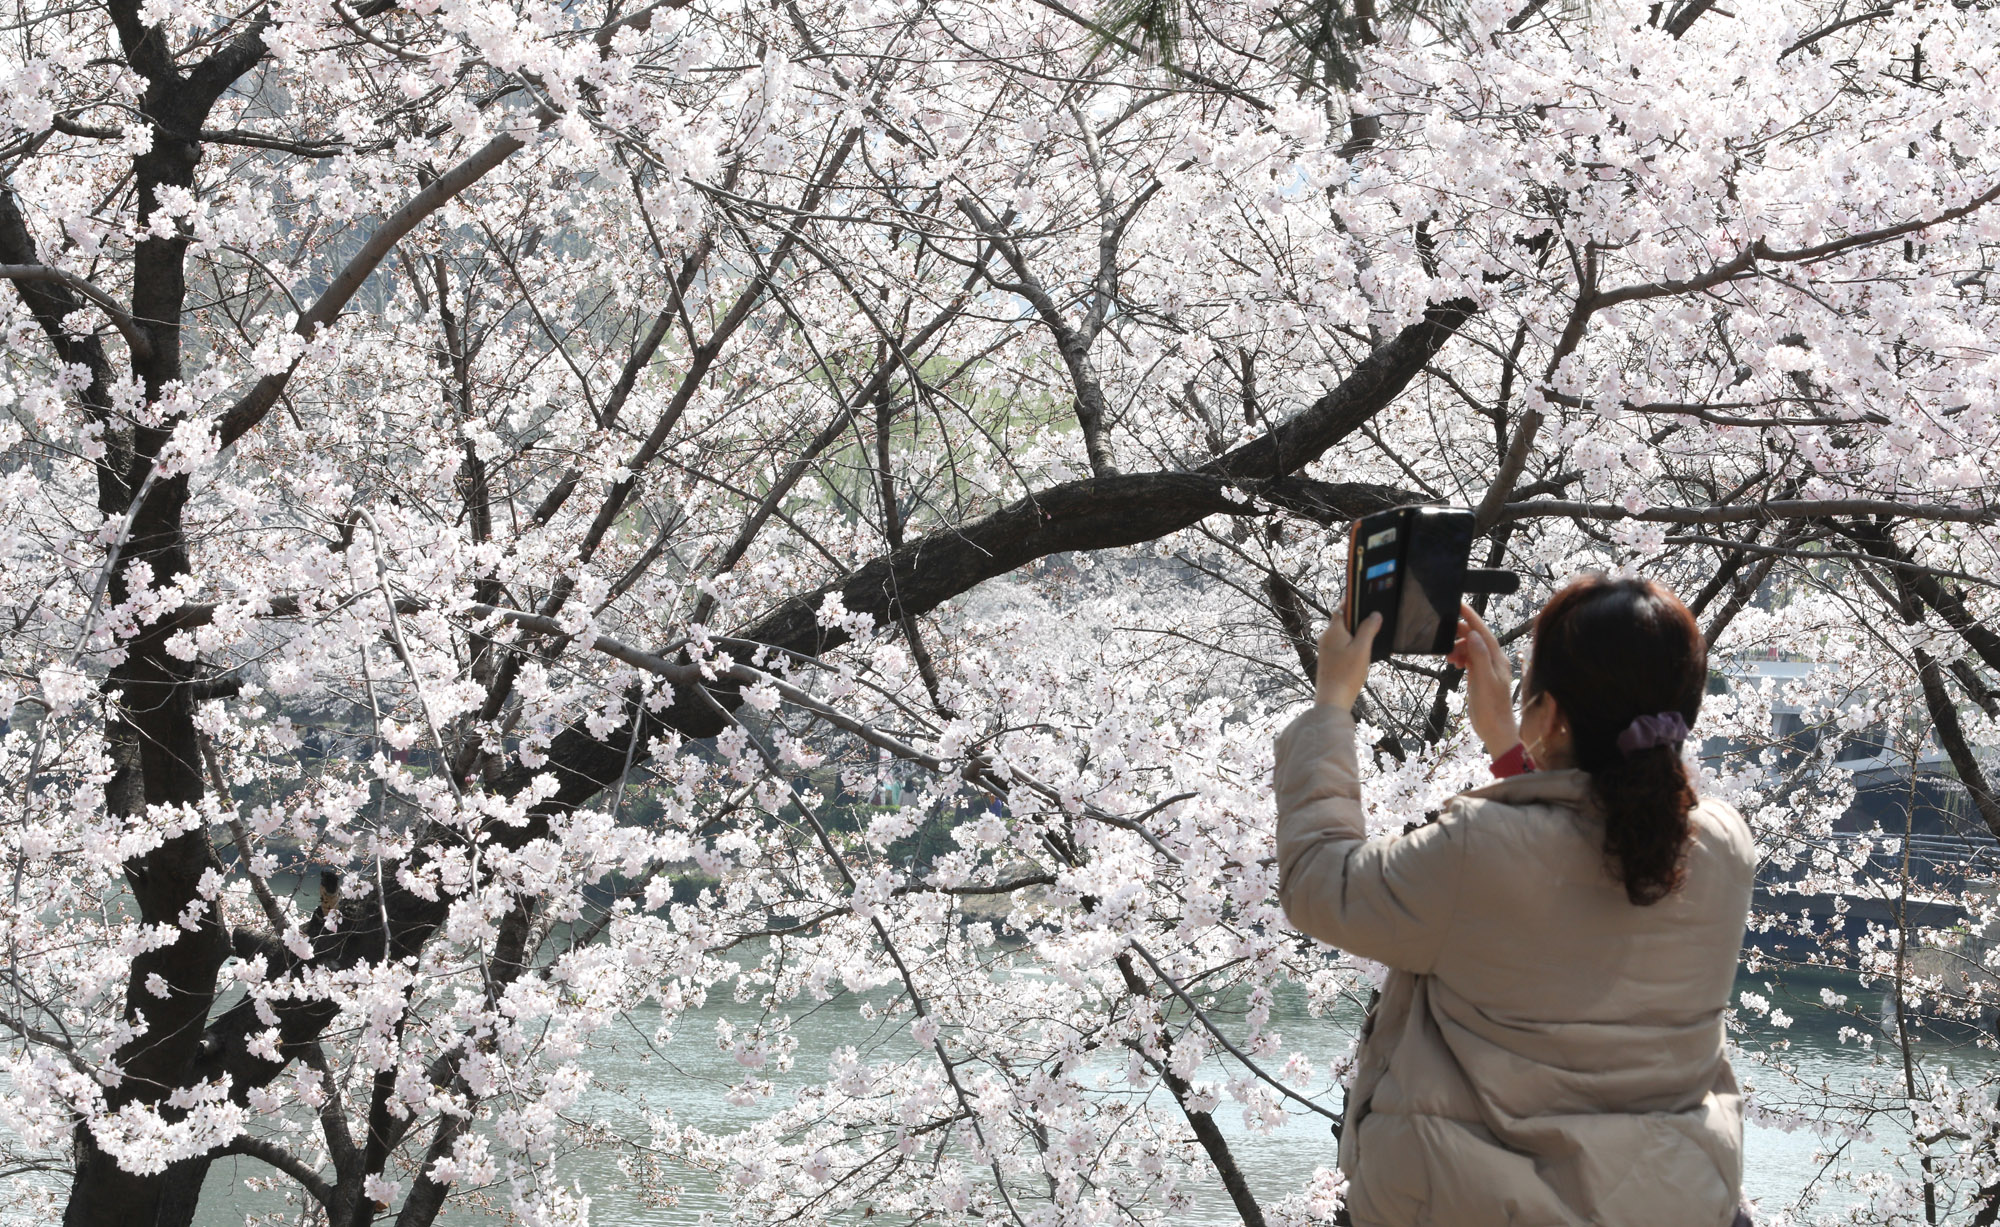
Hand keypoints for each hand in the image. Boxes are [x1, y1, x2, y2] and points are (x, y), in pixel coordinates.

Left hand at [1316, 611, 1380, 708]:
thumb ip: (1368, 629)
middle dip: (1356, 619)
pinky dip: (1350, 644)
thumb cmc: (1347, 674)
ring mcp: (1325, 648)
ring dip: (1354, 633)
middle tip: (1372, 620)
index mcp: (1333, 630)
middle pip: (1341, 620)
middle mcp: (1326, 637)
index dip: (1352, 602)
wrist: (1332, 699)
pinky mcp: (1327, 659)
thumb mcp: (1362, 649)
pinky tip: (1360, 653)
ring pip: (1341, 633)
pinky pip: (1339, 644)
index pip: (1341, 608)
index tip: (1363, 598)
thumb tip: (1375, 614)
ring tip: (1369, 638)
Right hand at [1445, 602, 1518, 756]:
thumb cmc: (1492, 708)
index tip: (1458, 605)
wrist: (1496, 730)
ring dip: (1458, 647)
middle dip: (1460, 633)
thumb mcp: (1485, 681)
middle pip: (1476, 637)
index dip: (1471, 617)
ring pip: (1470, 648)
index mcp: (1497, 658)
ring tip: (1448, 656)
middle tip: (1443, 633)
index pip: (1483, 632)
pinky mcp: (1480, 675)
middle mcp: (1494, 659)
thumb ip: (1479, 657)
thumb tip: (1474, 634)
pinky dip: (1460, 657)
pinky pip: (1468, 659)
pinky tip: (1452, 663)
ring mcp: (1487, 667)